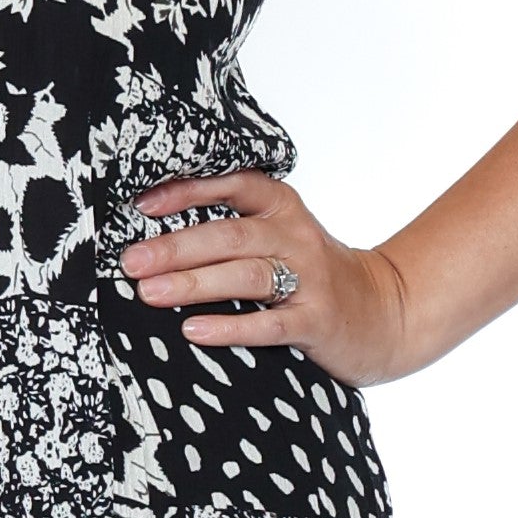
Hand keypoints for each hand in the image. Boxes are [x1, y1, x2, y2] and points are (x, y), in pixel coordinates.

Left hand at [119, 170, 414, 387]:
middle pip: (230, 236)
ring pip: (246, 276)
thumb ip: (233, 230)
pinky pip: (271, 324)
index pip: (232, 185)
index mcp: (282, 207)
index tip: (141, 204)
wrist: (386, 313)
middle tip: (131, 262)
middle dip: (175, 248)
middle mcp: (297, 236)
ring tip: (150, 293)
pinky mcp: (318, 321)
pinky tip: (195, 331)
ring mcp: (311, 279)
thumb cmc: (314, 274)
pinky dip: (231, 327)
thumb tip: (152, 236)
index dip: (187, 191)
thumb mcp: (281, 238)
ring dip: (194, 284)